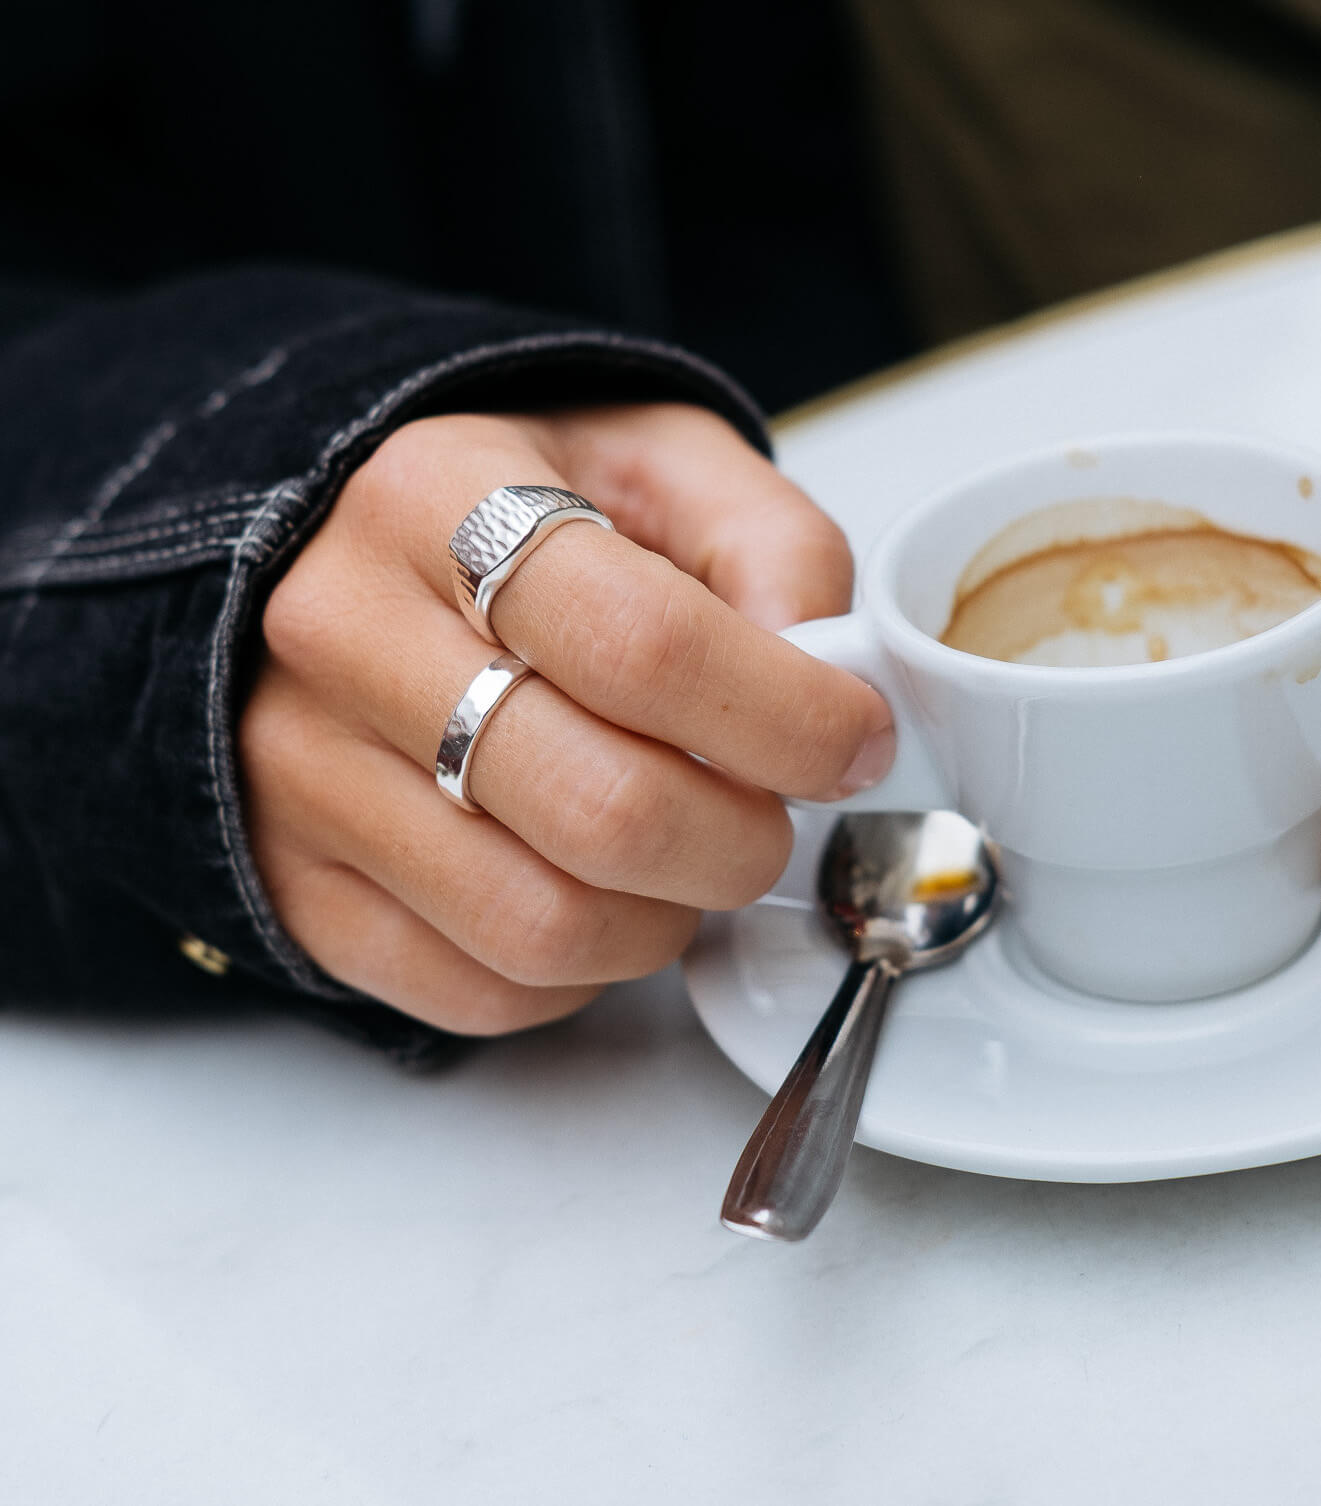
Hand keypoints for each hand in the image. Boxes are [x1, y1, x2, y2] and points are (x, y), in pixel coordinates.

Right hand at [240, 403, 892, 1032]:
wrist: (340, 557)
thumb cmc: (514, 511)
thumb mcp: (658, 465)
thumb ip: (772, 549)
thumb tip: (826, 684)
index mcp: (441, 499)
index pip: (646, 646)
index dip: (789, 719)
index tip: (850, 742)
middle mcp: (345, 636)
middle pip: (602, 808)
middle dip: (741, 842)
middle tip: (768, 817)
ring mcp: (306, 772)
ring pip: (541, 924)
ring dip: (664, 920)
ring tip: (681, 860)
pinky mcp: (299, 880)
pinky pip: (477, 989)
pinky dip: (578, 974)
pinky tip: (593, 894)